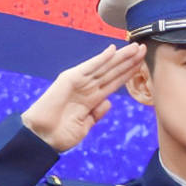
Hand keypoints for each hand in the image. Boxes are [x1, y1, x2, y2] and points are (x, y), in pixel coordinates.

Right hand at [20, 44, 144, 152]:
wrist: (41, 138)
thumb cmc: (59, 135)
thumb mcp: (85, 125)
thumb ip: (97, 113)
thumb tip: (108, 102)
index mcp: (92, 99)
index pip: (114, 82)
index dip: (128, 72)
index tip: (142, 63)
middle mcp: (87, 88)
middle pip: (112, 71)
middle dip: (128, 60)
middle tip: (144, 48)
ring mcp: (79, 83)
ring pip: (105, 67)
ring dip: (120, 57)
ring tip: (136, 47)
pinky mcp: (69, 79)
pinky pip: (88, 67)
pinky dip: (101, 58)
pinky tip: (113, 50)